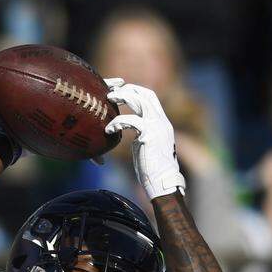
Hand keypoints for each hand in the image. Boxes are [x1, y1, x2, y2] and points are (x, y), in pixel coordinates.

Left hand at [104, 78, 185, 198]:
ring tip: (109, 99)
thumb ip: (141, 136)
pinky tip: (109, 129)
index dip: (136, 91)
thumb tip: (130, 134)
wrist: (162, 182)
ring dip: (123, 97)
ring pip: (141, 101)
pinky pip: (131, 120)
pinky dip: (118, 121)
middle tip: (111, 93)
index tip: (121, 91)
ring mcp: (157, 126)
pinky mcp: (149, 135)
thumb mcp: (145, 147)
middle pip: (146, 95)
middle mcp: (161, 121)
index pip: (151, 98)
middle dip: (128, 90)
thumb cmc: (152, 170)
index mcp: (161, 123)